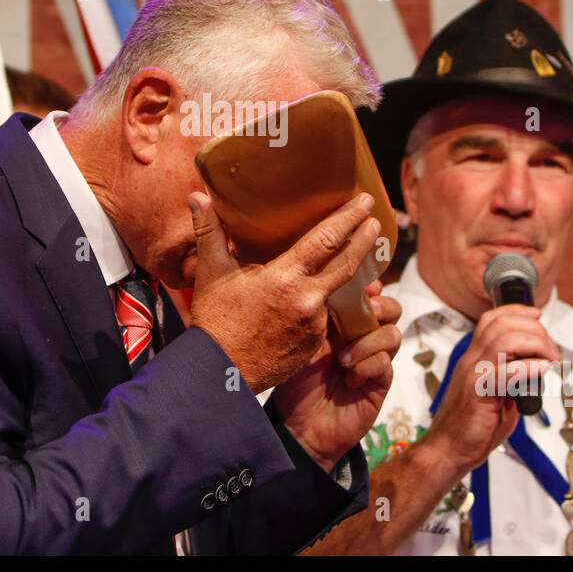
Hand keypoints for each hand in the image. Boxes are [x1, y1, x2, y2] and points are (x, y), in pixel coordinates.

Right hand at [188, 190, 380, 394]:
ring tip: (346, 257)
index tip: (365, 202)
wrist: (221, 374)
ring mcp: (315, 325)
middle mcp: (308, 300)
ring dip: (342, 275)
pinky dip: (321, 303)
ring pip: (335, 292)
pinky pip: (324, 317)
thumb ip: (209, 231)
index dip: (348, 218)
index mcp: (286, 278)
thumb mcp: (210, 273)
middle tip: (375, 219)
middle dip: (364, 240)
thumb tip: (197, 197)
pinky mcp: (314, 343)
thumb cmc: (215, 322)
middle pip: (347, 263)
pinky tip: (314, 296)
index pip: (327, 240)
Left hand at [271, 281, 401, 470]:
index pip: (368, 294)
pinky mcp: (380, 383)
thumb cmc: (295, 383)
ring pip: (392, 335)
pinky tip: (349, 379)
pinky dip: (367, 366)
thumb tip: (335, 285)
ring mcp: (373, 360)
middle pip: (391, 309)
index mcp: (343, 322)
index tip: (364, 284)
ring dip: (367, 343)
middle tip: (362, 316)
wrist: (299, 427)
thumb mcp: (304, 342)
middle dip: (380, 308)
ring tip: (343, 360)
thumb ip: (322, 316)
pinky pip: (386, 364)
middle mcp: (362, 337)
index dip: (370, 286)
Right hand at [419, 304, 559, 490]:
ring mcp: (474, 374)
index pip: (492, 319)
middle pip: (503, 324)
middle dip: (535, 330)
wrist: (448, 449)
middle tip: (552, 351)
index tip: (537, 316)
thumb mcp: (496, 394)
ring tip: (550, 360)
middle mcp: (472, 360)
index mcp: (475, 357)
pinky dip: (530, 368)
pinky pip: (506, 372)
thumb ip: (513, 379)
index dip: (517, 311)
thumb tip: (537, 370)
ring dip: (536, 345)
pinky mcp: (478, 393)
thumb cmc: (472, 426)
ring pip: (505, 341)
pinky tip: (543, 371)